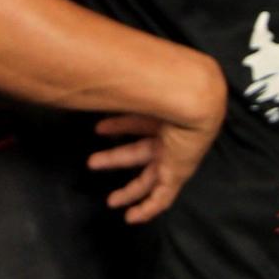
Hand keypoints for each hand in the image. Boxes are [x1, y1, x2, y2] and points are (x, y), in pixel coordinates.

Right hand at [92, 58, 226, 224]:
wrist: (194, 98)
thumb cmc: (167, 86)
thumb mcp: (137, 84)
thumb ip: (114, 79)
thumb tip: (85, 59)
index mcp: (164, 115)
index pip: (137, 123)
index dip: (118, 125)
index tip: (99, 129)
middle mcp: (171, 137)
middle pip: (138, 153)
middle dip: (115, 159)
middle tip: (93, 163)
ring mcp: (175, 157)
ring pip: (148, 180)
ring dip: (129, 191)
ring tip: (111, 201)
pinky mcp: (177, 174)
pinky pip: (162, 198)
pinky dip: (147, 209)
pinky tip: (133, 219)